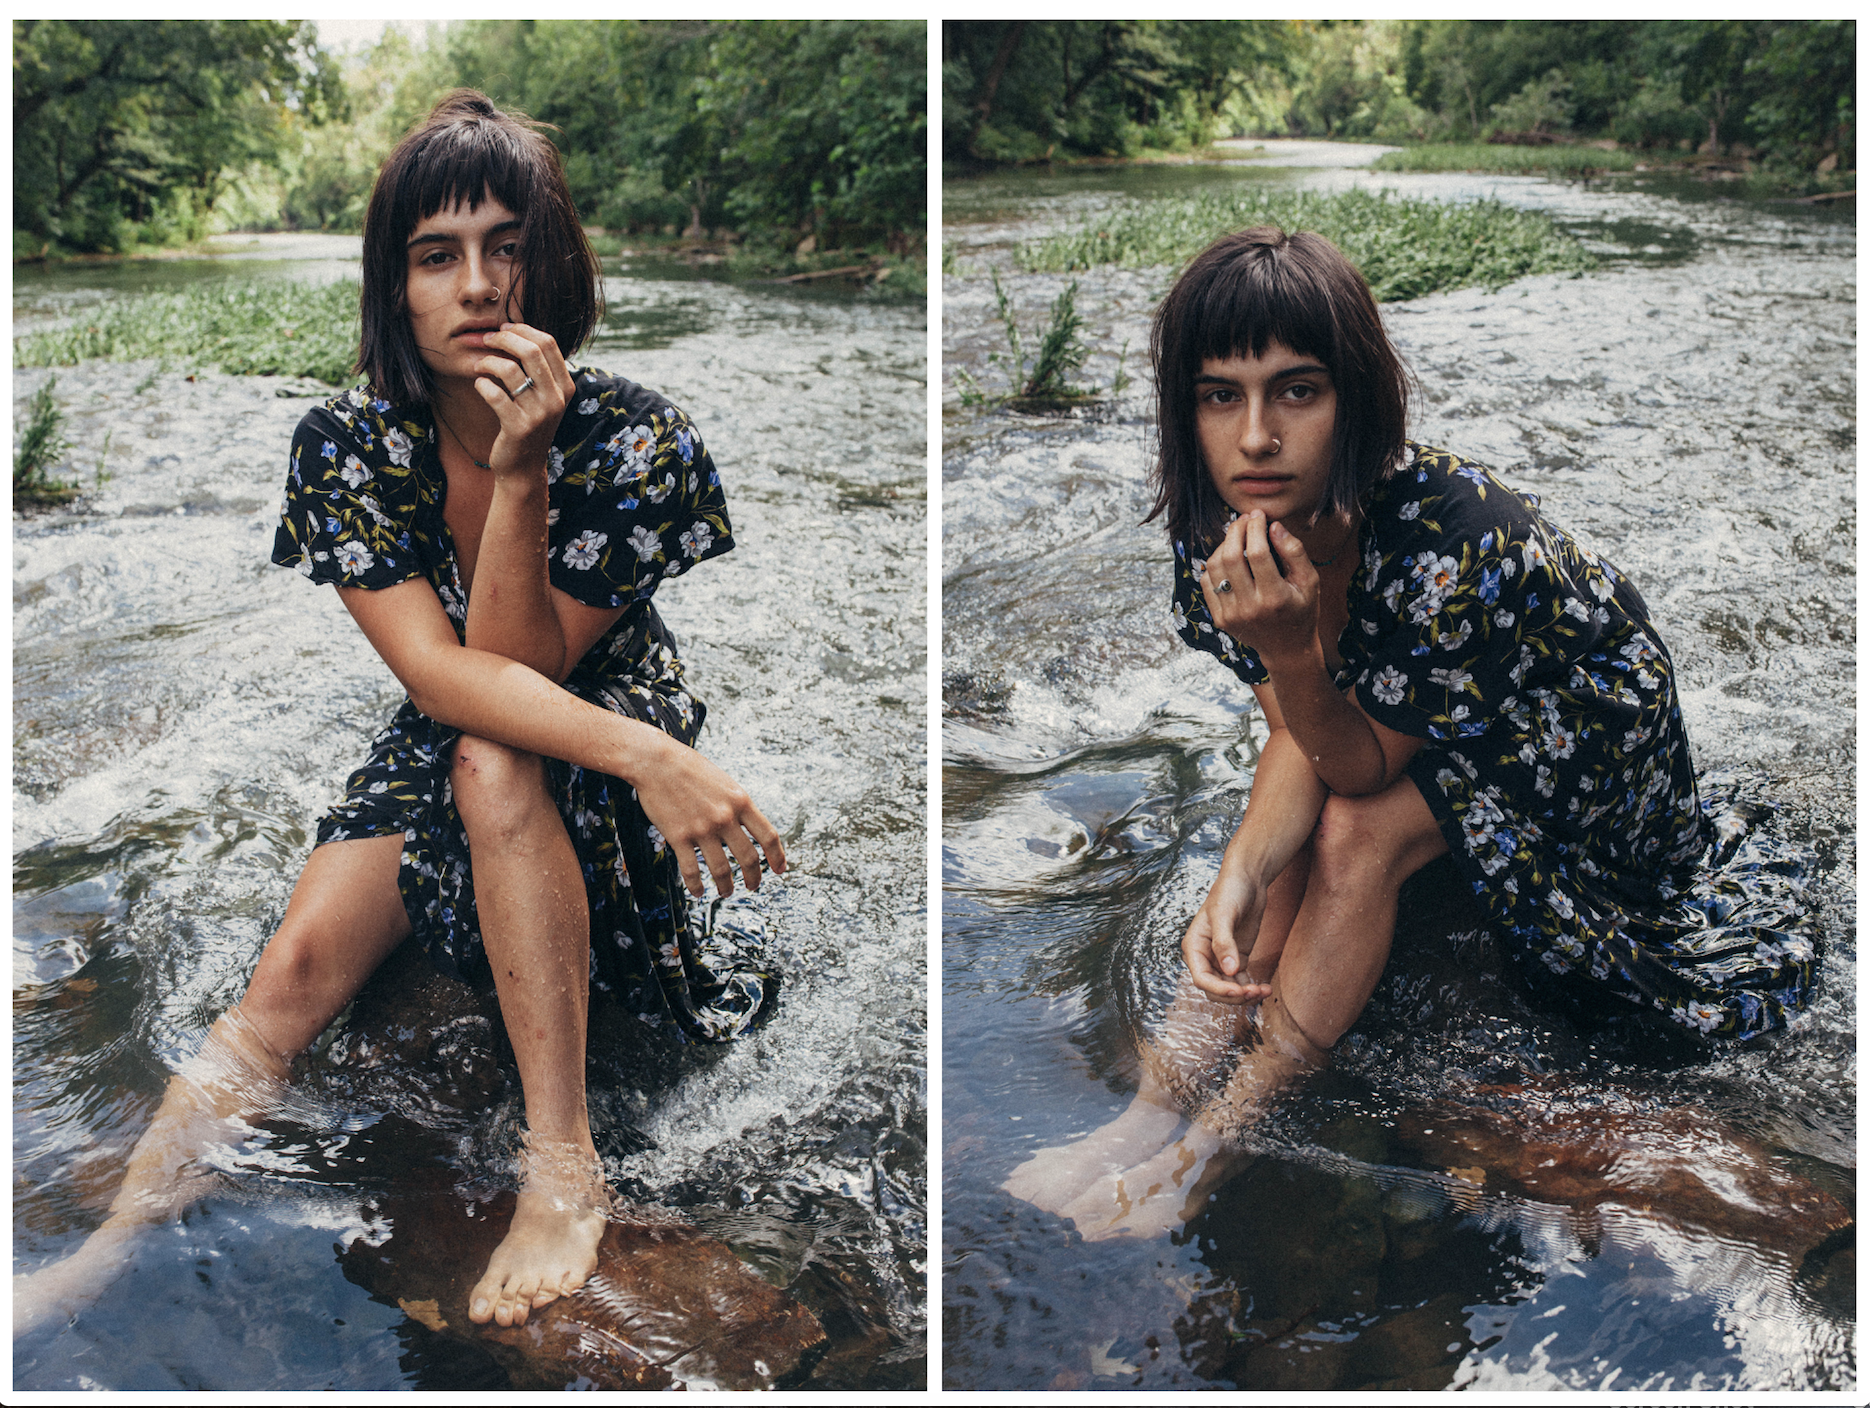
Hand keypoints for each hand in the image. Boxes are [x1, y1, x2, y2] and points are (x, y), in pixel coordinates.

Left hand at [473, 323, 576, 476]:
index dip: (522, 329)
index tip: (503, 329)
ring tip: (478, 365)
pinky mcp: (518, 428)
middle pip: (531, 351)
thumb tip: (509, 330)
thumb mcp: (542, 396)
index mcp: (565, 386)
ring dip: (487, 361)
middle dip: (503, 339)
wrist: (523, 467)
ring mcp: (539, 415)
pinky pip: (494, 395)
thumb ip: (536, 368)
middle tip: (486, 340)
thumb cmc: (527, 424)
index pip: (548, 343)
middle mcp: (556, 399)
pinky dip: (481, 385)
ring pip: (510, 370)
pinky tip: (479, 385)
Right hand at [630, 731, 787, 898]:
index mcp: (741, 801)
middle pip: (749, 858)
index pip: (769, 836)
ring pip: (722, 870)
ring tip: (727, 892)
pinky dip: (696, 886)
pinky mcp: (679, 837)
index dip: (777, 857)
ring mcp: (702, 829)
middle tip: (753, 886)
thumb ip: (737, 805)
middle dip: (754, 878)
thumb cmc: (690, 768)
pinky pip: (691, 870)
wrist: (656, 762)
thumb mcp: (725, 782)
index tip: (779, 869)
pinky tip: (698, 892)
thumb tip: (747, 827)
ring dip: (726, 886)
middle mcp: (725, 818)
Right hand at [1182, 864, 1272, 1004]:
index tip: (1238, 991)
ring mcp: (1222, 958)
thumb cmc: (1229, 892)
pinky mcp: (1237, 957)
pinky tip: (1265, 988)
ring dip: (1245, 994)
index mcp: (1194, 947)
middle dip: (1234, 994)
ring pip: (1229, 988)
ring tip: (1264, 991)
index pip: (1201, 979)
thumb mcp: (1224, 915)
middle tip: (1255, 992)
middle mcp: (1205, 956)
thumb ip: (1224, 944)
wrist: (1247, 879)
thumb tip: (1229, 971)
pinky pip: (1241, 981)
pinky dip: (1251, 988)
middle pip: (1215, 988)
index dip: (1218, 989)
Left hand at [1198, 511, 1319, 666]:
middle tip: (1244, 519)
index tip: (1258, 515)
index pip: (1258, 553)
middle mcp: (1250, 607)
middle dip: (1236, 531)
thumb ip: (1294, 552)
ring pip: (1215, 567)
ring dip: (1223, 545)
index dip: (1256, 528)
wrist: (1286, 649)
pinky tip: (1228, 557)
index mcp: (1275, 598)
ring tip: (1237, 536)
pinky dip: (1214, 564)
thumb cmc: (1302, 610)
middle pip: (1232, 557)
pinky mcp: (1219, 618)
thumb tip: (1274, 526)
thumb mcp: (1309, 582)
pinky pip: (1206, 582)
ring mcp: (1231, 615)